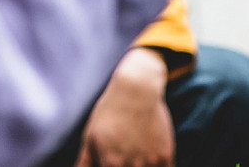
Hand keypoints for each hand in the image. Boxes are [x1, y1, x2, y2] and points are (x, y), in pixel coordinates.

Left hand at [74, 48, 173, 166]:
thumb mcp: (91, 137)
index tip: (112, 166)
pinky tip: (148, 163)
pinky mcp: (165, 155)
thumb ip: (83, 164)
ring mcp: (151, 161)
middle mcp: (131, 165)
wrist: (137, 89)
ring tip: (134, 163)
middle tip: (124, 163)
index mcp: (111, 163)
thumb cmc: (109, 112)